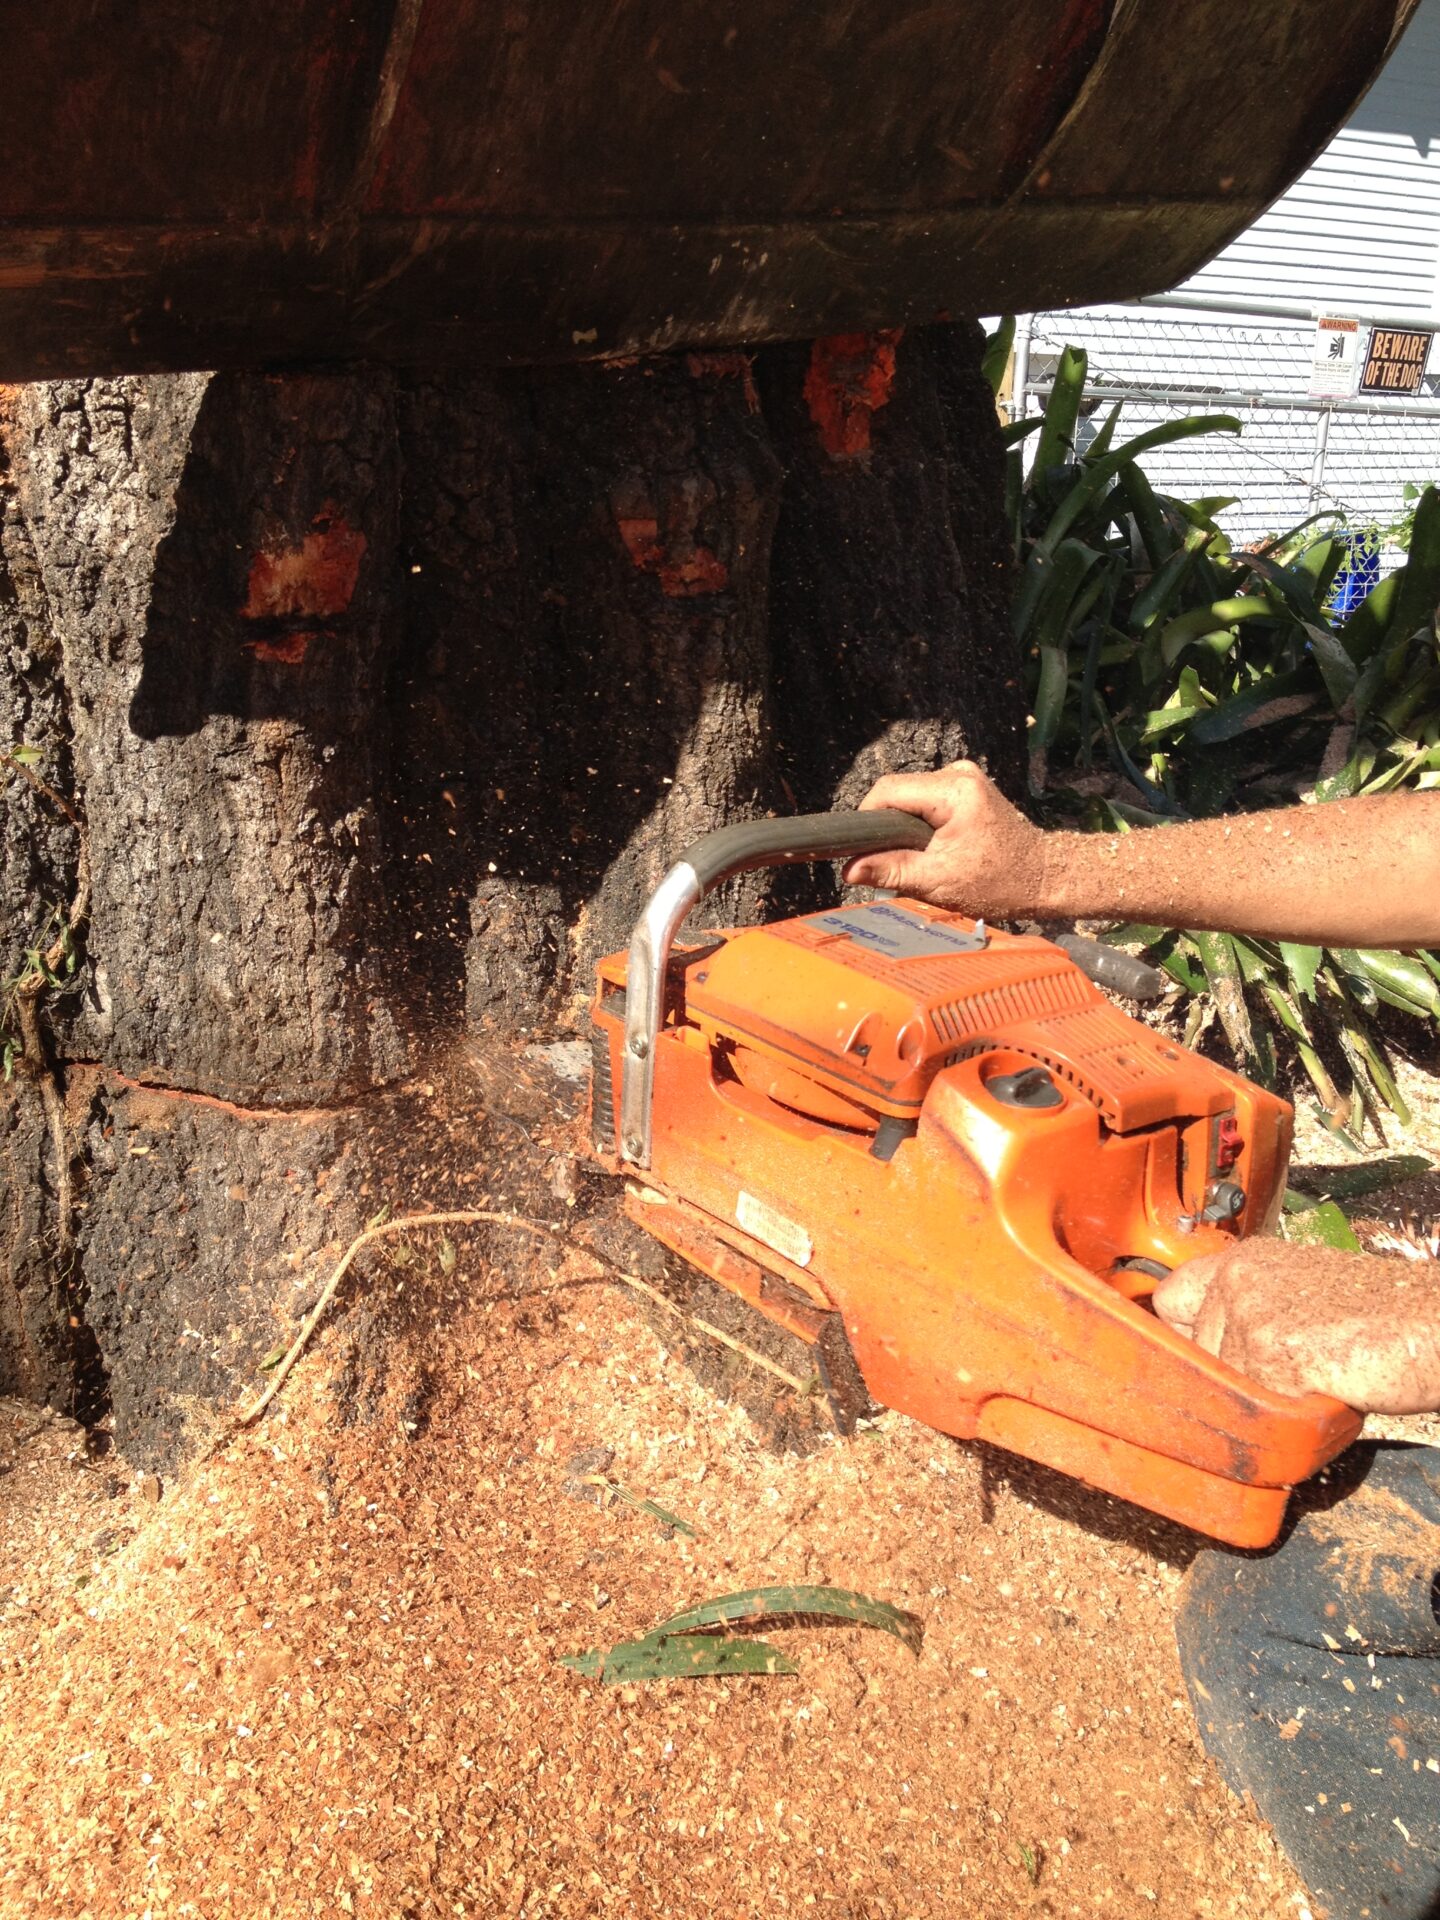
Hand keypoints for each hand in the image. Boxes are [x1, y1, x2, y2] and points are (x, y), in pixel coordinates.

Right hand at [842, 761, 1047, 914]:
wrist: (1047, 879)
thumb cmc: (1001, 882)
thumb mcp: (938, 882)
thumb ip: (891, 871)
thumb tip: (849, 870)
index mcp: (954, 790)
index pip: (888, 790)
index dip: (867, 819)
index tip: (862, 850)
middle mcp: (959, 774)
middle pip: (899, 792)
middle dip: (889, 827)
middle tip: (893, 862)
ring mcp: (965, 778)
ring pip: (911, 797)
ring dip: (905, 828)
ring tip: (920, 858)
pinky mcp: (968, 789)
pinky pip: (928, 801)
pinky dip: (922, 825)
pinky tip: (934, 848)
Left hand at [1153, 1239, 1439, 1413]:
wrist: (1432, 1322)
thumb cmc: (1384, 1316)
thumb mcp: (1302, 1295)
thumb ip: (1253, 1314)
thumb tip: (1210, 1362)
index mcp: (1243, 1261)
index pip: (1170, 1299)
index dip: (1184, 1335)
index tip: (1199, 1357)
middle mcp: (1236, 1279)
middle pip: (1192, 1353)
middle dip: (1230, 1377)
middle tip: (1284, 1376)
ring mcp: (1248, 1313)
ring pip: (1222, 1386)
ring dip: (1260, 1401)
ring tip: (1311, 1382)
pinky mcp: (1269, 1351)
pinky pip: (1254, 1406)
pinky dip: (1285, 1416)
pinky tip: (1321, 1392)